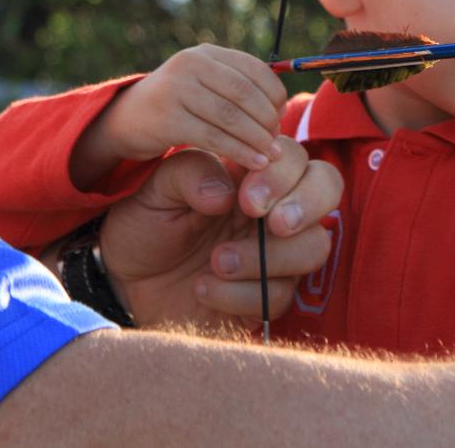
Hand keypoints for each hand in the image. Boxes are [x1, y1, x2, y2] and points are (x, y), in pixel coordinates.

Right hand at [71, 44, 288, 188]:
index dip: (275, 96)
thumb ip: (237, 87)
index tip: (281, 118)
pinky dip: (240, 152)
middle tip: (277, 142)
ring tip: (272, 156)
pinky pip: (214, 137)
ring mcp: (177, 88)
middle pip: (246, 93)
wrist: (124, 120)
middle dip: (267, 120)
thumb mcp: (204, 85)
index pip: (257, 70)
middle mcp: (192, 63)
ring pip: (232, 117)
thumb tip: (281, 106)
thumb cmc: (177, 106)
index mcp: (207, 53)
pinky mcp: (167, 118)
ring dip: (257, 139)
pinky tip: (255, 163)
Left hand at [98, 137, 342, 331]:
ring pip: (315, 247)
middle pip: (328, 188)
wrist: (125, 280)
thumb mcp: (155, 190)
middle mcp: (276, 209)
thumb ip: (189, 174)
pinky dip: (241, 294)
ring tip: (216, 261)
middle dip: (306, 204)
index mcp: (253, 174)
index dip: (284, 174)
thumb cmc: (146, 225)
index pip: (296, 158)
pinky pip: (280, 295)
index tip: (247, 199)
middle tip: (271, 224)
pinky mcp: (267, 296)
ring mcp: (277, 253)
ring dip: (268, 257)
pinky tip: (204, 288)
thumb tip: (227, 193)